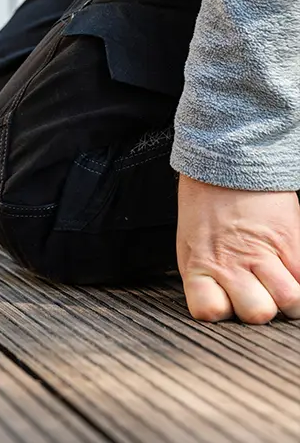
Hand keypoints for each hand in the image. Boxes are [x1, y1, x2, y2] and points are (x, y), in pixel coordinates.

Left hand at [177, 174, 299, 323]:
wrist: (228, 165)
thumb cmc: (206, 208)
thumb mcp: (190, 246)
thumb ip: (204, 279)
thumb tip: (222, 307)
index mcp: (200, 266)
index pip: (209, 311)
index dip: (220, 311)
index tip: (225, 303)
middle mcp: (232, 263)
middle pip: (258, 313)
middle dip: (261, 310)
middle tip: (258, 294)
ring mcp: (265, 253)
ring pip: (290, 300)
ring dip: (290, 300)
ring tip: (281, 285)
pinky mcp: (293, 242)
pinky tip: (294, 274)